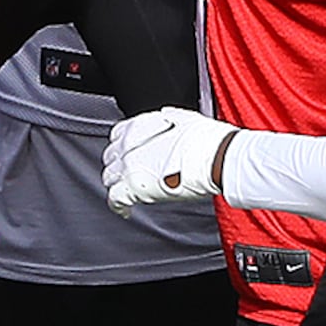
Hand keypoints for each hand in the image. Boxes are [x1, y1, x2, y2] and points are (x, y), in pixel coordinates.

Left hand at [105, 107, 237, 209]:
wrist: (216, 157)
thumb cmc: (207, 140)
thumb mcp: (185, 118)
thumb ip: (169, 117)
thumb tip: (166, 115)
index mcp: (138, 126)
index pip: (117, 135)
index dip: (122, 146)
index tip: (127, 153)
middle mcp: (129, 145)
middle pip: (111, 158)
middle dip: (118, 166)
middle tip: (130, 174)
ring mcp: (130, 167)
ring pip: (109, 179)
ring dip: (118, 185)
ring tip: (128, 191)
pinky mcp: (135, 189)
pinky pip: (115, 200)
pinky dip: (119, 206)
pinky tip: (125, 210)